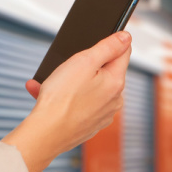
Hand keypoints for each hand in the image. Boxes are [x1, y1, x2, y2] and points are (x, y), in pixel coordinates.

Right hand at [2, 31, 131, 171]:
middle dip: (83, 67)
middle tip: (62, 68)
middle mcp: (114, 100)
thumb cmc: (61, 98)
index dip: (107, 44)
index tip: (90, 46)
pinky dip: (64, 100)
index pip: (122, 53)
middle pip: (103, 72)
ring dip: (69, 84)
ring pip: (87, 90)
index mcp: (116, 83)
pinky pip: (78, 105)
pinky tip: (45, 97)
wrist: (45, 134)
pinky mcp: (88, 126)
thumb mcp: (84, 62)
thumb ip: (107, 47)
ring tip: (47, 84)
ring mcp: (101, 115)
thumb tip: (125, 37)